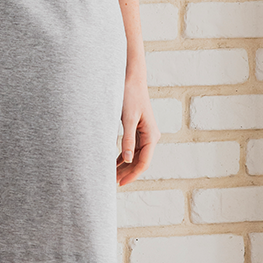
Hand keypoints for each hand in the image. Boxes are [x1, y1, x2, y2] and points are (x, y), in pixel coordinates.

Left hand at [116, 70, 157, 185]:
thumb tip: (128, 160)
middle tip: (110, 182)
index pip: (143, 162)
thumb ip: (127, 140)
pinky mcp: (138, 130)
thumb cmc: (130, 96)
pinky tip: (115, 163)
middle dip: (127, 172)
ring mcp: (146, 134)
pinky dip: (124, 156)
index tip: (120, 183)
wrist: (131, 79)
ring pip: (136, 156)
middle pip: (140, 161)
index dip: (132, 174)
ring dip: (125, 166)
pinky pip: (133, 148)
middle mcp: (151, 137)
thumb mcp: (127, 119)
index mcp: (151, 136)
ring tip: (111, 175)